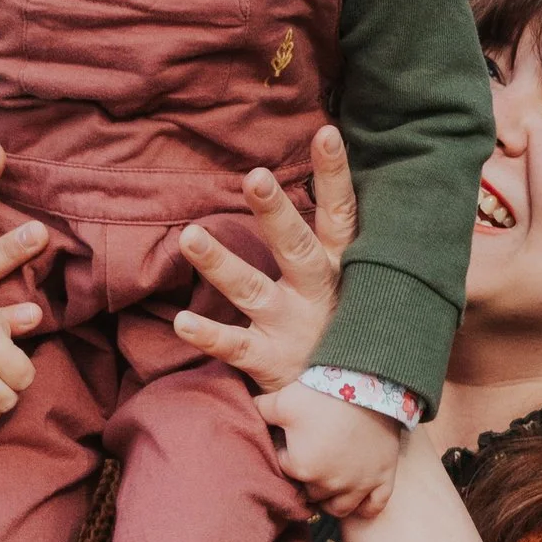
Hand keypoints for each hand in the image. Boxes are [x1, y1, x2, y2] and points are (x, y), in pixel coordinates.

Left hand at [172, 126, 356, 391]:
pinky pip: (233, 346)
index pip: (341, 214)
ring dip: (221, 263)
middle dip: (276, 212)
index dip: (335, 174)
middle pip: (296, 246)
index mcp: (340, 269)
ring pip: (253, 290)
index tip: (326, 133)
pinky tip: (180, 322)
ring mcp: (291, 327)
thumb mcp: (361, 286)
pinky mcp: (268, 361)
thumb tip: (335, 184)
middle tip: (256, 177)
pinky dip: (207, 335)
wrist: (358, 409)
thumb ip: (344, 243)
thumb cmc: (351, 332)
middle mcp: (317, 293)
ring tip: (189, 236)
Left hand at [257, 379, 403, 520]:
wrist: (368, 383)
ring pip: (339, 508)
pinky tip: (357, 495)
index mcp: (301, 468)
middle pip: (311, 492)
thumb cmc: (321, 394)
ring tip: (329, 481)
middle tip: (312, 453)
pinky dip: (365, 507)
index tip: (294, 437)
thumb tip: (248, 410)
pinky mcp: (383, 478)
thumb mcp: (282, 400)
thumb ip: (260, 410)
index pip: (285, 469)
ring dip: (331, 499)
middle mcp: (329, 484)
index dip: (287, 451)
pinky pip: (372, 507)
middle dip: (308, 477)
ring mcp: (359, 485)